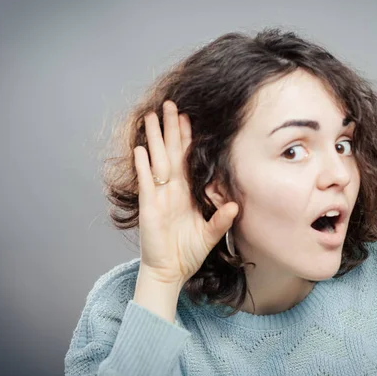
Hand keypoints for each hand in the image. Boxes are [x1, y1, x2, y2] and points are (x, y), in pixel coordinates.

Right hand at [133, 101, 237, 284]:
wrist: (170, 271)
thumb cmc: (188, 253)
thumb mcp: (210, 235)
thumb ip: (221, 220)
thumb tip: (236, 206)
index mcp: (186, 192)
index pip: (186, 158)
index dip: (186, 138)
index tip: (188, 117)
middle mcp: (172, 190)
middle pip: (170, 152)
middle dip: (170, 128)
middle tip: (170, 104)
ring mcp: (159, 196)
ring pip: (157, 161)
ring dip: (154, 139)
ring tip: (151, 117)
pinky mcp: (149, 207)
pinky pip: (146, 182)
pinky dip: (143, 166)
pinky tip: (141, 150)